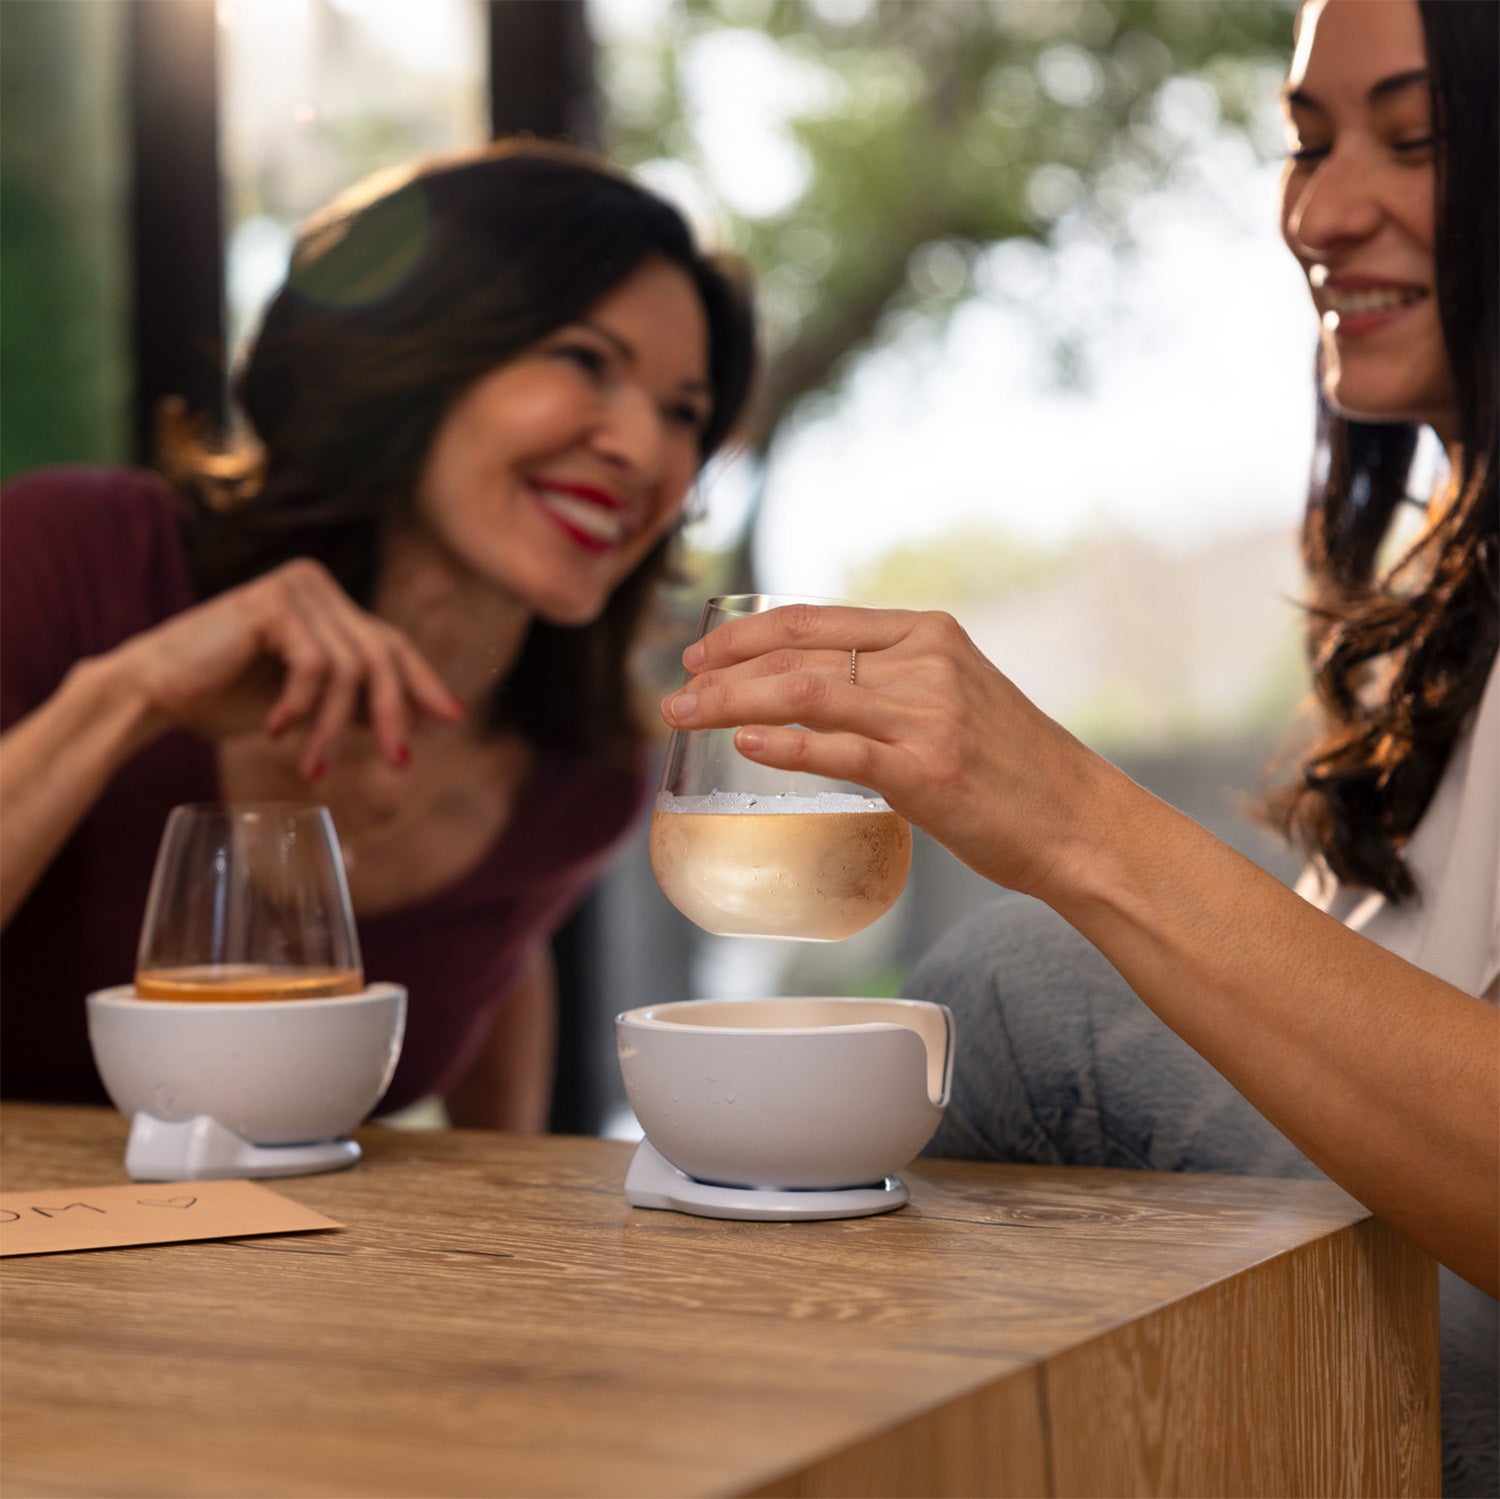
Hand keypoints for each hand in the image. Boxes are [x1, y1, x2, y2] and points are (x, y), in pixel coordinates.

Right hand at [112, 558, 464, 777]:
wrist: (152, 692)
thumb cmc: (224, 697)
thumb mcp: (307, 702)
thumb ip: (355, 700)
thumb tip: (420, 719)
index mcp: (327, 602)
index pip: (390, 643)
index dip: (423, 683)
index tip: (451, 719)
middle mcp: (316, 584)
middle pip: (380, 656)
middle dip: (395, 714)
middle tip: (399, 764)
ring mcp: (296, 588)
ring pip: (350, 669)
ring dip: (335, 728)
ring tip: (314, 767)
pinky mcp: (272, 604)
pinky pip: (315, 667)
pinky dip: (301, 707)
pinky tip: (275, 729)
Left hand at [661, 603, 1109, 899]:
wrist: (1077, 820)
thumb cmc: (1011, 766)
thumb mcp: (955, 695)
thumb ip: (891, 682)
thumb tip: (810, 693)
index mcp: (928, 633)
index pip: (814, 619)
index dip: (745, 633)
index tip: (701, 654)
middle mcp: (925, 662)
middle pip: (797, 654)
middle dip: (722, 671)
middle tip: (673, 692)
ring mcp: (926, 715)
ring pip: (803, 693)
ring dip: (730, 702)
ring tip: (683, 716)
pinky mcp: (926, 771)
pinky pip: (837, 751)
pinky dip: (782, 745)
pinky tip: (743, 743)